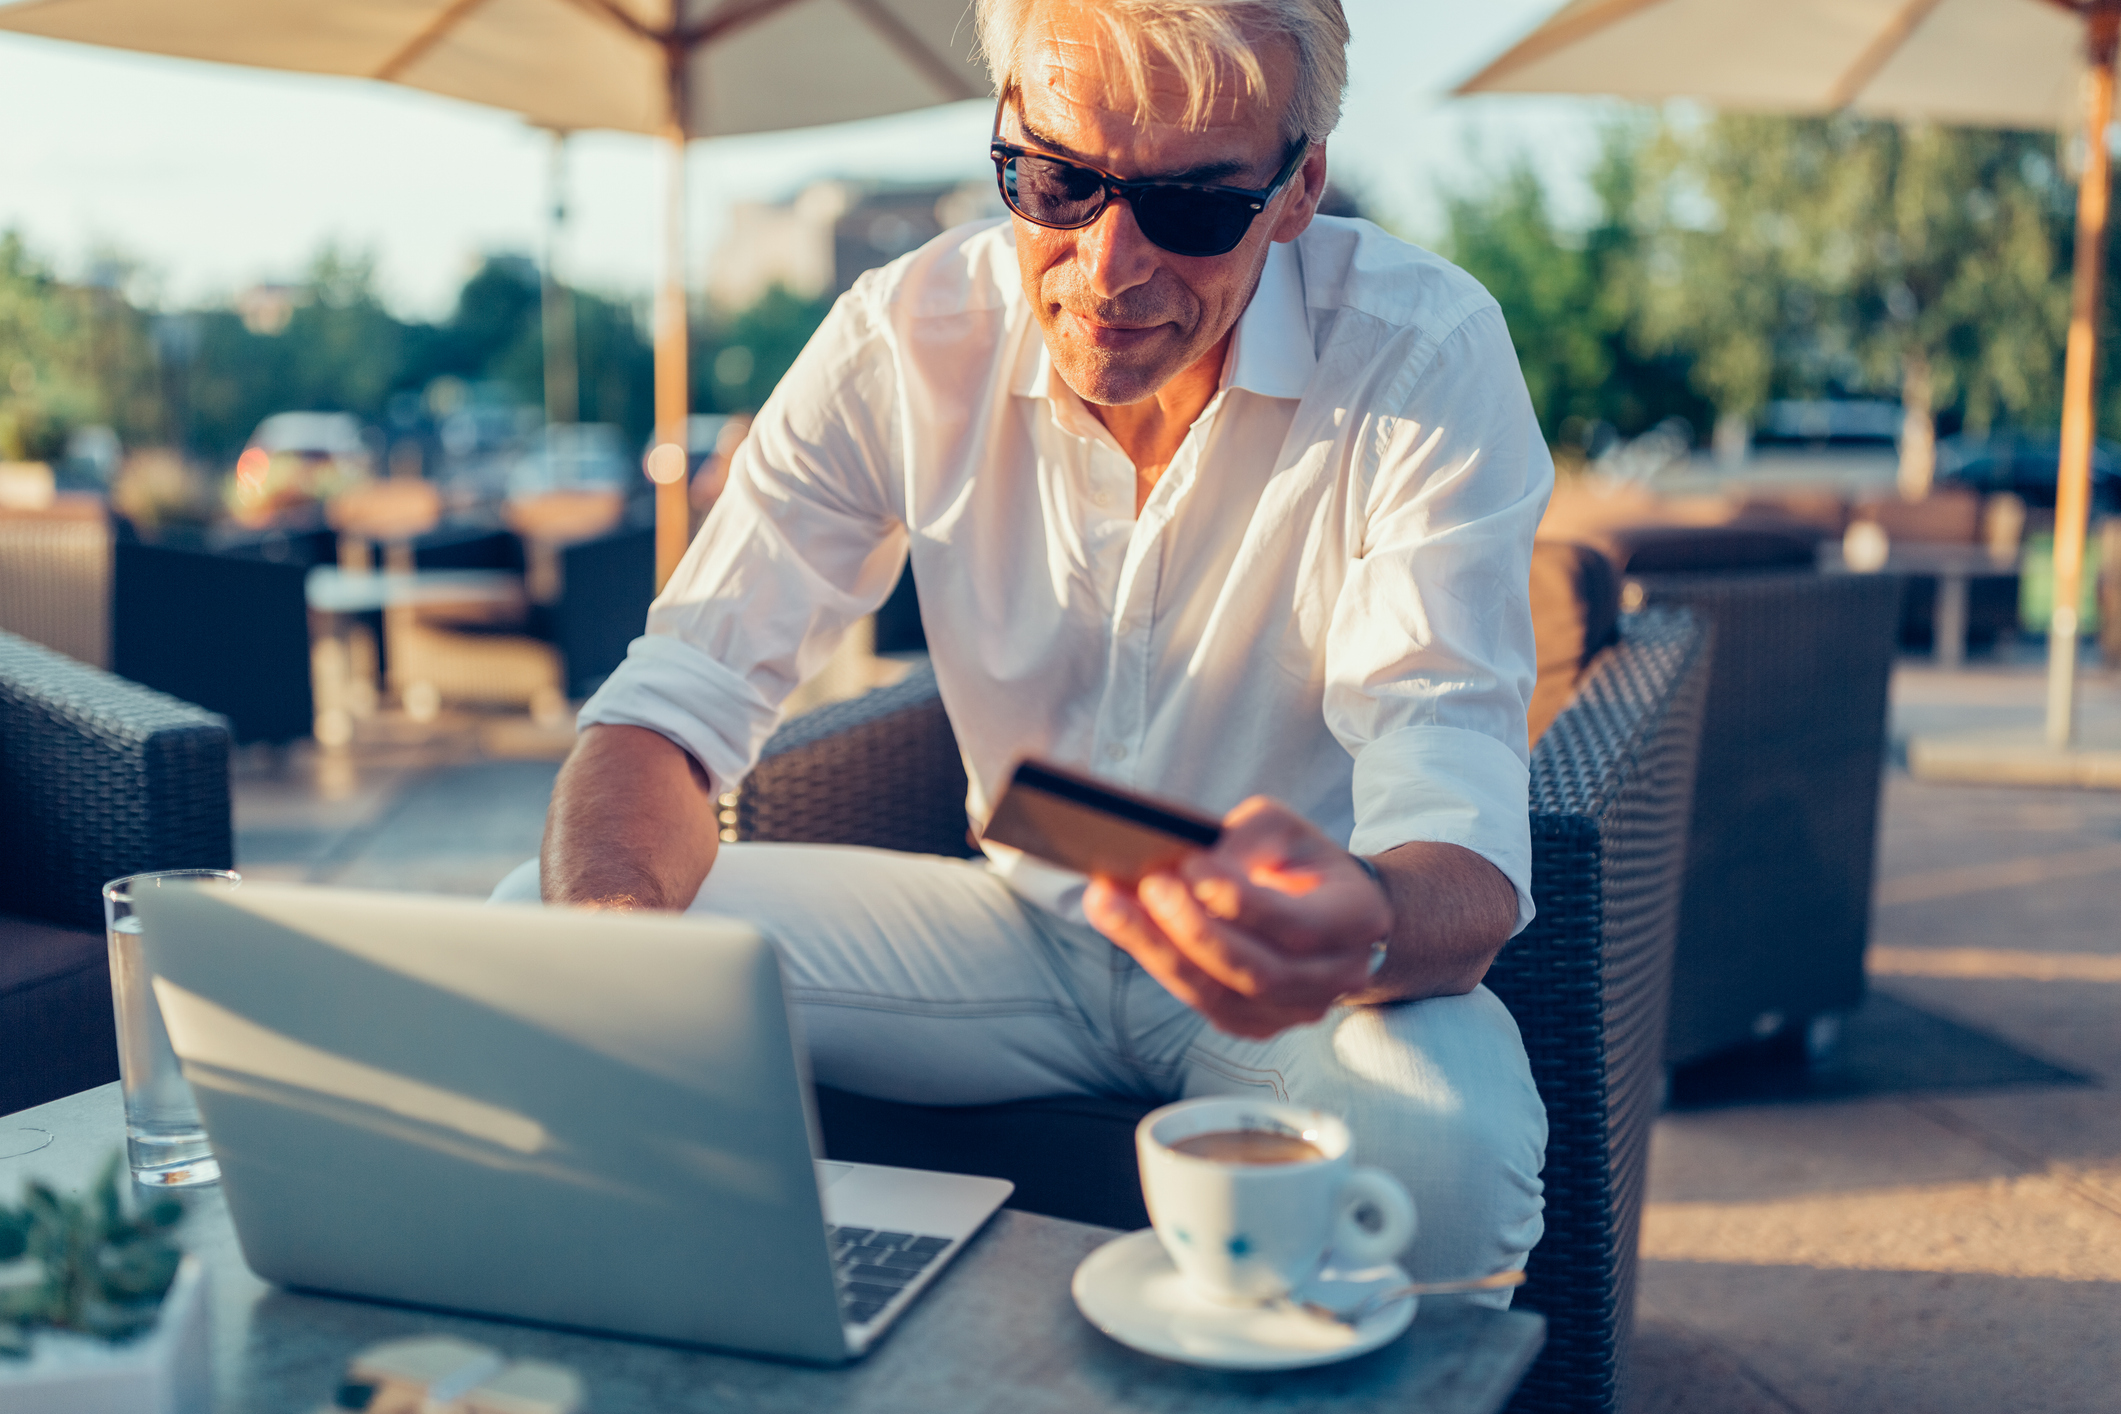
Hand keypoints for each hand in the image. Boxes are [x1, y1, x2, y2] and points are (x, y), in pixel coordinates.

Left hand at [1082, 797, 1392, 1039]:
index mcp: (1356, 920)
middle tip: (1145, 885)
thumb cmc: (1299, 860)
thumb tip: (1192, 870)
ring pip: (1221, 997)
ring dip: (1159, 950)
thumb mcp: (1284, 829)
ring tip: (1107, 903)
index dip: (1241, 901)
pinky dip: (1160, 964)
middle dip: (1193, 931)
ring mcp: (1297, 1010)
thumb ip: (1246, 840)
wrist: (1325, 912)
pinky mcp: (1256, 1024)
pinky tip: (1124, 926)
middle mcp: (1335, 977)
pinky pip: (1203, 1004)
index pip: (1297, 925)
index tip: (1192, 864)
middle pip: (1257, 972)